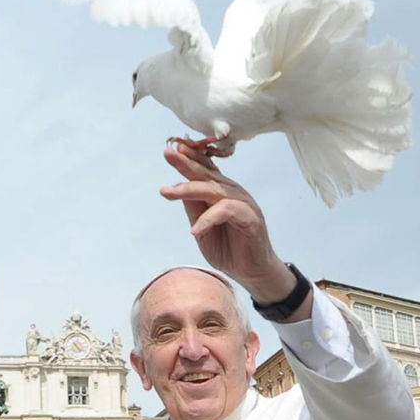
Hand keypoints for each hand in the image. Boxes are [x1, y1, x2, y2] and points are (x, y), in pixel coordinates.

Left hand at [159, 145, 299, 305]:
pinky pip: (226, 211)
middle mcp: (233, 193)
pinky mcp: (250, 218)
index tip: (172, 148)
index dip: (190, 157)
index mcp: (222, 192)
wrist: (252, 272)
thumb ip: (193, 208)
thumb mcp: (202, 228)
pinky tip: (194, 229)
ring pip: (213, 190)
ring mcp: (243, 204)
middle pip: (207, 174)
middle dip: (186, 163)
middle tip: (168, 153)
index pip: (205, 170)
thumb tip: (178, 189)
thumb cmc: (228, 248)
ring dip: (188, 189)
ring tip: (167, 192)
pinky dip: (208, 218)